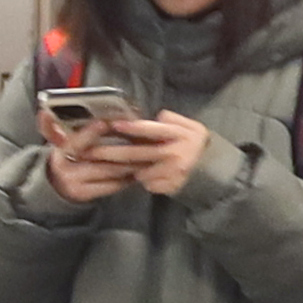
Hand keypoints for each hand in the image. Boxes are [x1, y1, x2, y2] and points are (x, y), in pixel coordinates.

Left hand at [50, 110, 212, 199]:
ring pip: (137, 171)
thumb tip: (156, 116)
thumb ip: (173, 119)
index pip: (150, 130)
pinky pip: (146, 183)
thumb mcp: (192, 127)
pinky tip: (128, 176)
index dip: (131, 127)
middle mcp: (172, 154)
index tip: (112, 125)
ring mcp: (169, 173)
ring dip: (118, 169)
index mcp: (178, 136)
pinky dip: (138, 179)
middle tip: (88, 152)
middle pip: (136, 154)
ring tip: (97, 165)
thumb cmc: (198, 145)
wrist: (214, 172)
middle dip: (109, 153)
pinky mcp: (167, 187)